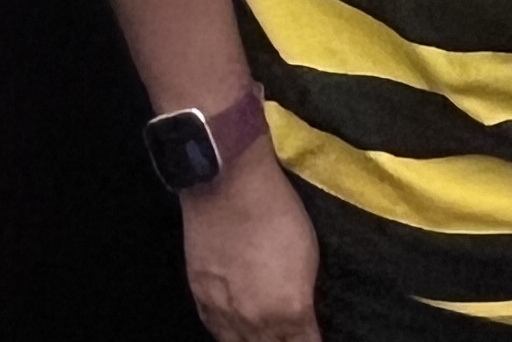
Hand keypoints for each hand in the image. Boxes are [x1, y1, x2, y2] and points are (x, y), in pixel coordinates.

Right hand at [180, 151, 322, 341]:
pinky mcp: (201, 298)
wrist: (229, 185)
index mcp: (291, 311)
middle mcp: (257, 322)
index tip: (310, 336)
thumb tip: (302, 316)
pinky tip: (235, 332)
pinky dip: (229, 335)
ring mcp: (225, 313)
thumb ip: (303, 297)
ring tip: (262, 336)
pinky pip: (216, 332)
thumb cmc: (279, 212)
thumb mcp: (309, 257)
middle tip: (286, 334)